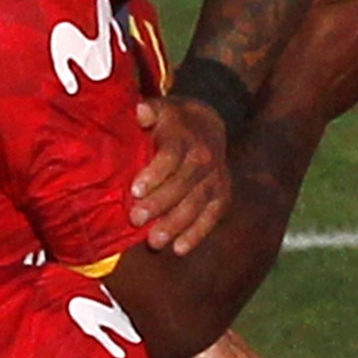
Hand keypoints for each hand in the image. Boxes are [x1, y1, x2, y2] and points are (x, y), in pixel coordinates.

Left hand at [131, 95, 230, 254]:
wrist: (207, 125)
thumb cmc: (171, 121)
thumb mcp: (160, 109)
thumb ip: (148, 111)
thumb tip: (140, 111)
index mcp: (185, 136)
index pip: (171, 157)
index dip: (155, 174)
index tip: (135, 190)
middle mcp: (205, 158)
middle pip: (183, 184)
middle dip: (160, 203)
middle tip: (136, 219)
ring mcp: (216, 178)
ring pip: (197, 203)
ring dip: (176, 223)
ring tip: (154, 241)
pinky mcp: (222, 196)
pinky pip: (212, 216)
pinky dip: (196, 233)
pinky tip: (179, 249)